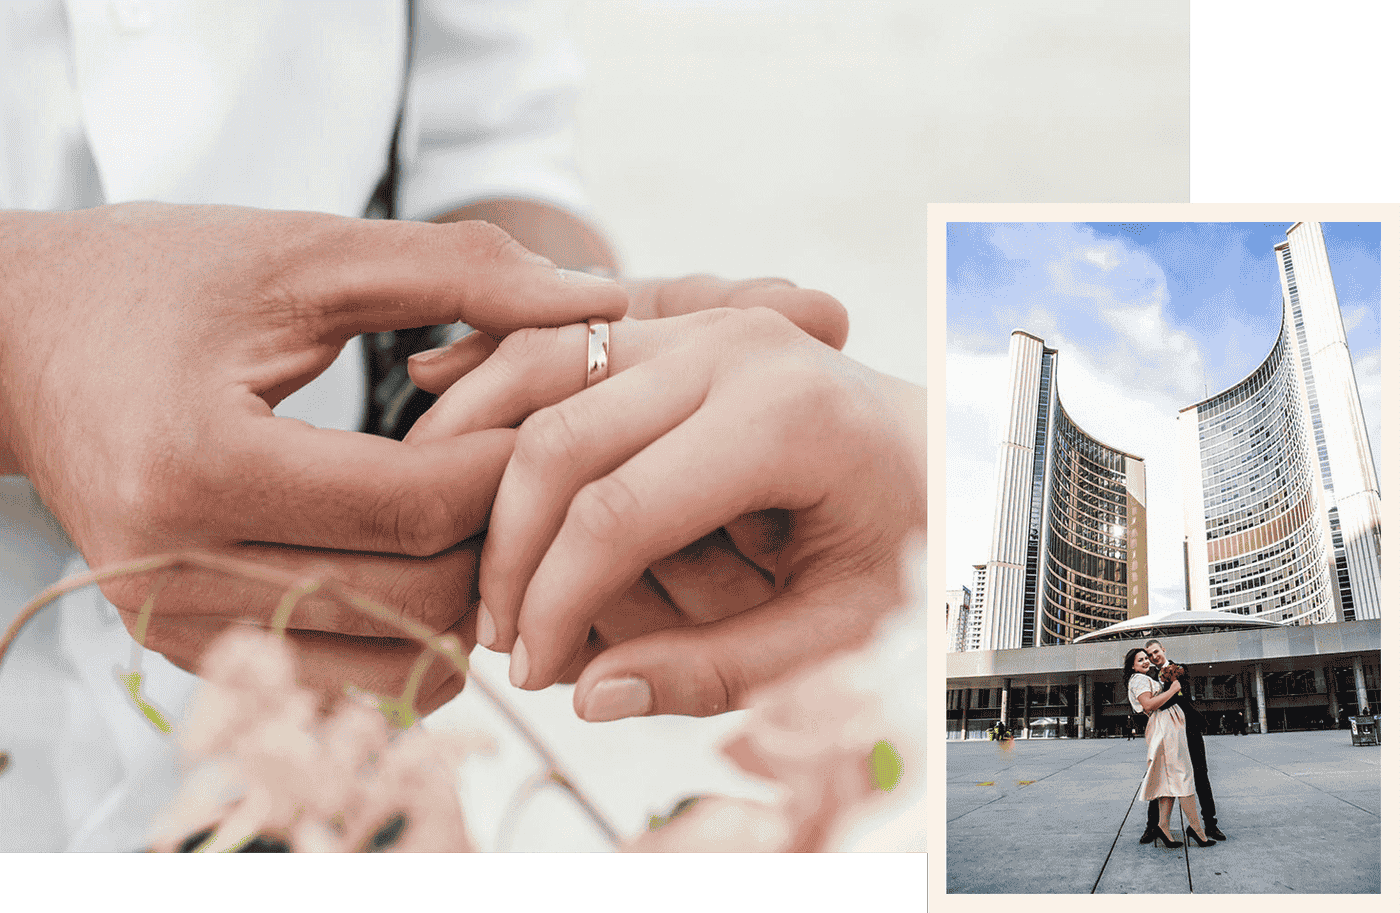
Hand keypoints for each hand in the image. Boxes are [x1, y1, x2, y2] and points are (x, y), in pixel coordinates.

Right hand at [0, 202, 625, 708]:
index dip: (512, 468)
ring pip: (392, 664)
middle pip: (418, 603)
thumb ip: (460, 271)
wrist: (19, 343)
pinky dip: (407, 631)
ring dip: (464, 600)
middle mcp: (178, 572)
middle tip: (531, 475)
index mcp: (201, 466)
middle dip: (499, 542)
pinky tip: (424, 556)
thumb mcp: (306, 253)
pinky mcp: (184, 650)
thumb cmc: (159, 281)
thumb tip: (599, 301)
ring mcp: (177, 627)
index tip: (554, 419)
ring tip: (483, 516)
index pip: (417, 508)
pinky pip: (343, 678)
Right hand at [406, 305, 924, 717]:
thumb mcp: (838, 629)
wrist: (941, 452)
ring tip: (457, 551)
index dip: (555, 603)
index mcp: (785, 418)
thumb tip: (590, 699)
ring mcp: (702, 323)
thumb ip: (719, 669)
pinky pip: (560, 345)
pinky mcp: (677, 322)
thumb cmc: (903, 540)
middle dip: (510, 548)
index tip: (531, 672)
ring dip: (476, 457)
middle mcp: (735, 348)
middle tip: (496, 635)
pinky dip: (495, 393)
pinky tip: (453, 447)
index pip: (619, 514)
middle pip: (559, 439)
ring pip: (536, 369)